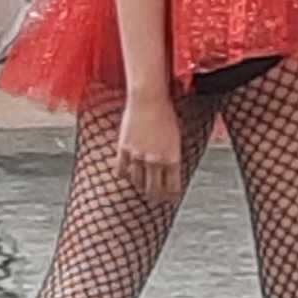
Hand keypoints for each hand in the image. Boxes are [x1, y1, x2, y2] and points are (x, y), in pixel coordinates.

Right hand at [114, 88, 187, 206]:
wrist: (148, 99)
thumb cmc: (166, 115)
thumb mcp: (175, 138)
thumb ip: (171, 157)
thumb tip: (168, 172)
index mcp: (172, 159)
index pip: (172, 188)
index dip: (171, 196)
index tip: (170, 198)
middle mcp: (155, 161)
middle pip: (154, 190)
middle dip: (156, 196)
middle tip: (155, 198)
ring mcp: (138, 156)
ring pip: (137, 181)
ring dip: (140, 185)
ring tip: (142, 186)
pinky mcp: (123, 149)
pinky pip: (122, 171)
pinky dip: (125, 174)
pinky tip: (128, 174)